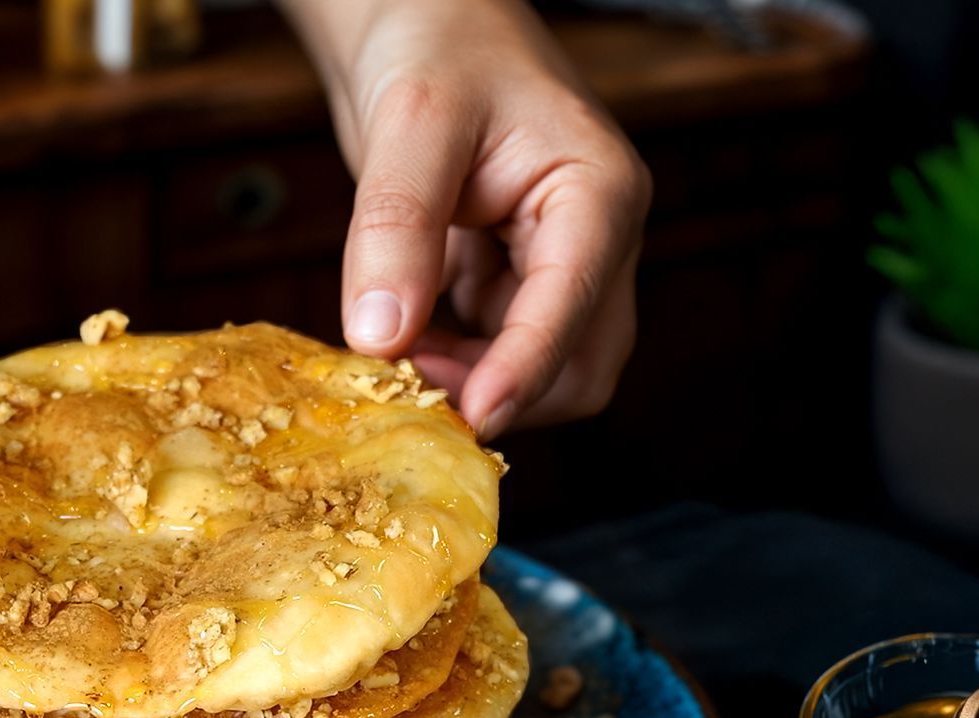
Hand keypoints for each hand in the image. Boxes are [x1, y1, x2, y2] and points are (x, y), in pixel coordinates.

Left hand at [286, 0, 650, 436]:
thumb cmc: (437, 46)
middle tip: (408, 384)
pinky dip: (451, 364)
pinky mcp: (513, 280)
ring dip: (473, 384)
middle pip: (578, 366)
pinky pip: (495, 351)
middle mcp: (594, 240)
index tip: (471, 418)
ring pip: (541, 371)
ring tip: (395, 356)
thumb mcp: (412, 125)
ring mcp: (558, 265)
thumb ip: (397, 227)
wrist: (426, 21)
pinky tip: (399, 340)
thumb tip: (380, 338)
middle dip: (501, 390)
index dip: (524, 371)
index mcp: (597, 194)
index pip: (573, 307)